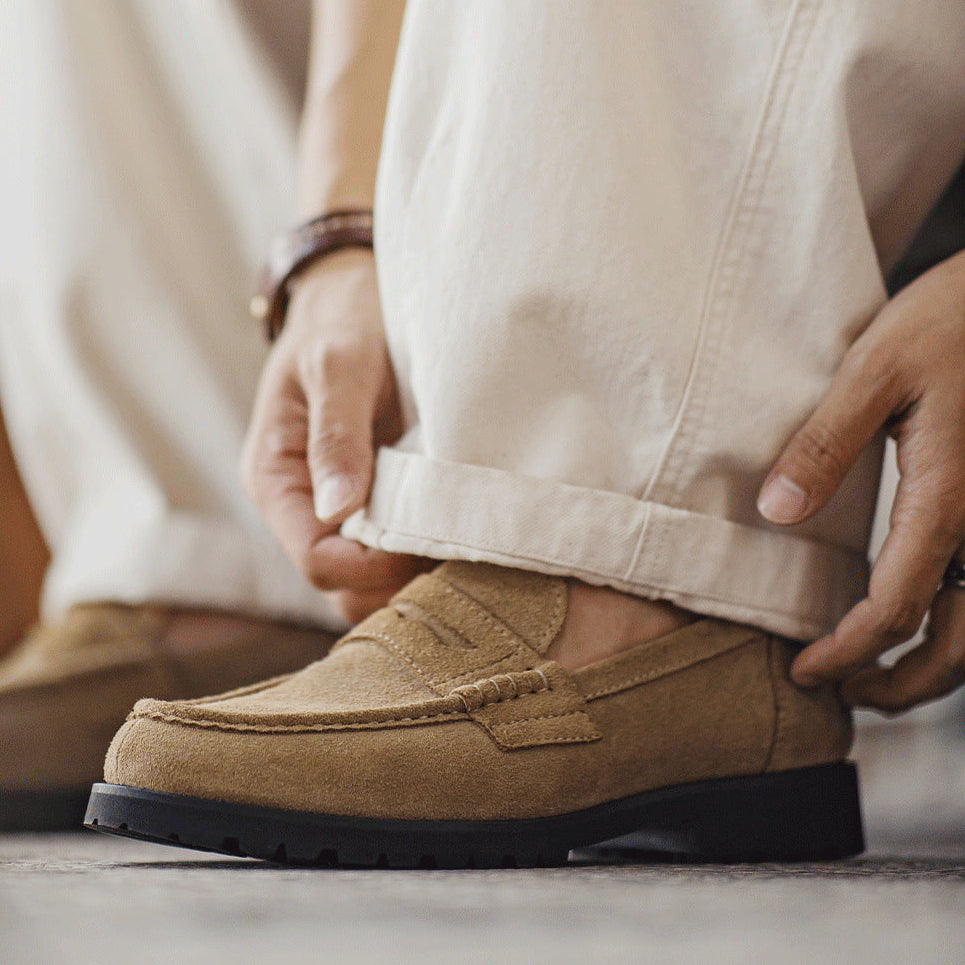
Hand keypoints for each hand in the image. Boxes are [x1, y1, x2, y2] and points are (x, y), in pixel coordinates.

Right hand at [241, 249, 428, 623]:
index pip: (315, 559)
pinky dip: (421, 554)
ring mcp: (336, 506)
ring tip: (461, 546)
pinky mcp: (371, 499)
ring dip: (409, 575)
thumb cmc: (341, 321)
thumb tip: (337, 508)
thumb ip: (335, 434)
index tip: (426, 546)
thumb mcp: (337, 365)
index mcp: (274, 478)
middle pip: (341, 584)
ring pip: (366, 578)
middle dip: (393, 581)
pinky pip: (389, 550)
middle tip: (454, 554)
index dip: (370, 567)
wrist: (356, 296)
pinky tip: (457, 532)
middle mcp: (302, 504)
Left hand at [757, 249, 964, 711]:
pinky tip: (917, 617)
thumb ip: (824, 444)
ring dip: (935, 667)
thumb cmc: (951, 321)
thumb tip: (777, 511)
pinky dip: (953, 624)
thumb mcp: (873, 370)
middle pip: (960, 642)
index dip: (851, 649)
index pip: (898, 604)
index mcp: (950, 496)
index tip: (807, 671)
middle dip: (903, 684)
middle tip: (842, 692)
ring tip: (877, 676)